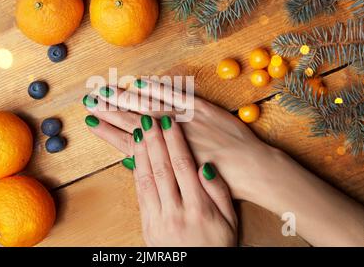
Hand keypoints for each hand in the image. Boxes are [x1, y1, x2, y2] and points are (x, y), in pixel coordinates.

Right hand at [83, 79, 273, 200]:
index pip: (128, 142)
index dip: (108, 131)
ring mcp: (184, 120)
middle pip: (132, 120)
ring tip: (105, 88)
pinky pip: (174, 95)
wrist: (253, 169)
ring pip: (149, 105)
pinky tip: (141, 81)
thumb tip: (137, 162)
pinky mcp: (200, 109)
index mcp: (166, 156)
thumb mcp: (187, 184)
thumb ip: (162, 170)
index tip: (91, 121)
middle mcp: (171, 137)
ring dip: (126, 96)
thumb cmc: (221, 182)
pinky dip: (157, 88)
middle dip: (109, 110)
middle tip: (89, 100)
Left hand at [85, 105, 236, 245]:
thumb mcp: (230, 221)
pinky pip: (139, 192)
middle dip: (154, 139)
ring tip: (137, 130)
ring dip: (141, 151)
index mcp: (199, 208)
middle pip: (162, 167)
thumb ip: (219, 193)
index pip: (183, 165)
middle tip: (147, 117)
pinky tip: (134, 154)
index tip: (168, 122)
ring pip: (147, 177)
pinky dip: (136, 170)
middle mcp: (175, 211)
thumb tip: (206, 167)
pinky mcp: (146, 224)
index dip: (174, 141)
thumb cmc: (216, 246)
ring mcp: (158, 218)